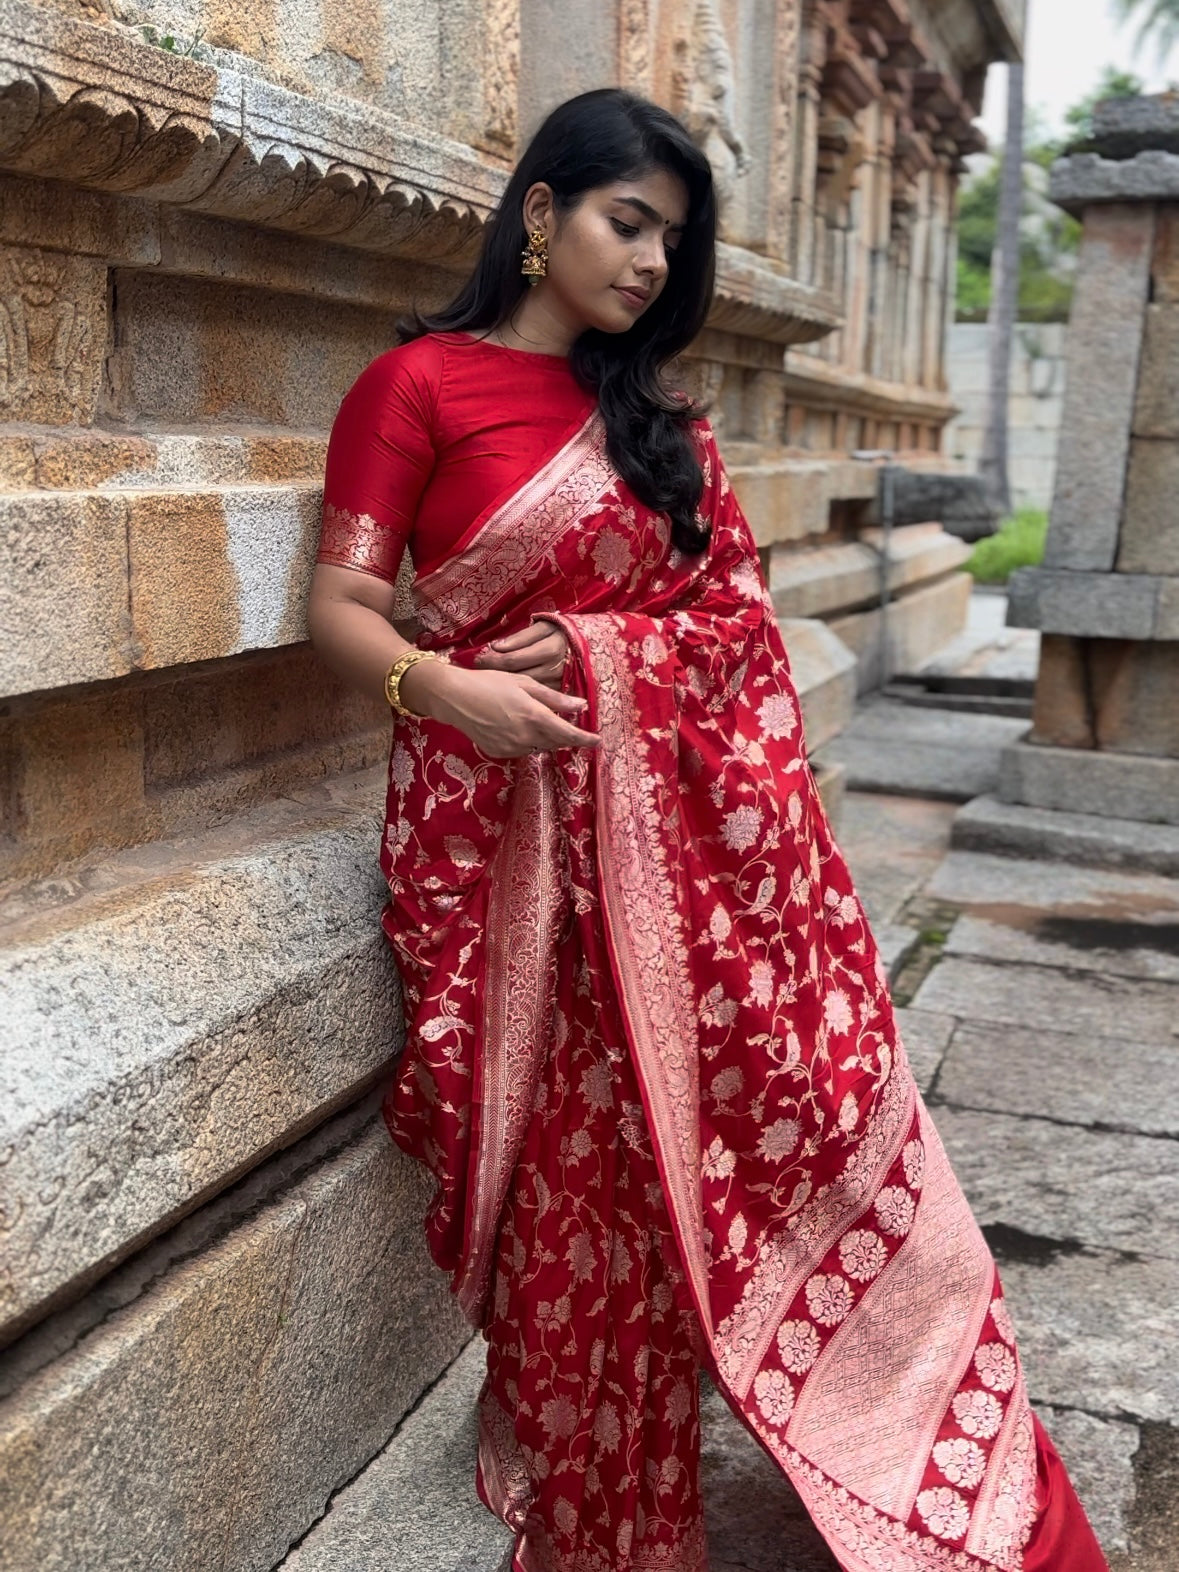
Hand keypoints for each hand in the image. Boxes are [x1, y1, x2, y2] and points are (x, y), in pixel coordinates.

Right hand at [408, 662, 599, 758]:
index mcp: (535, 717)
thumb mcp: (525, 684)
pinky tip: (522, 728)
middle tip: (574, 729)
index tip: (599, 741)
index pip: (569, 734)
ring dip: (548, 739)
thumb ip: (555, 698)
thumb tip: (582, 705)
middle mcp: (526, 736)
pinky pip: (523, 750)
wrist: (454, 698)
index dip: (586, 739)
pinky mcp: (499, 752)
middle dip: (568, 738)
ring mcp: (511, 747)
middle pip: (557, 743)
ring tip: (545, 724)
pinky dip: (530, 742)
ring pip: (540, 747)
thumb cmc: (490, 683)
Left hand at [473, 619, 568, 691]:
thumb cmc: (563, 632)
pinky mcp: (560, 696)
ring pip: (524, 691)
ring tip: (490, 679)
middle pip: (515, 677)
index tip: (478, 658)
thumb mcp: (545, 626)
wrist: (590, 646)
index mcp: (550, 649)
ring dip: (505, 686)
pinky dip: (520, 695)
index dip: (492, 660)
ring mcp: (557, 685)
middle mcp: (554, 670)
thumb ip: (521, 637)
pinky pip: (536, 699)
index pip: (512, 659)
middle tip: (479, 670)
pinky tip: (508, 691)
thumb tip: (496, 646)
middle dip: (494, 673)